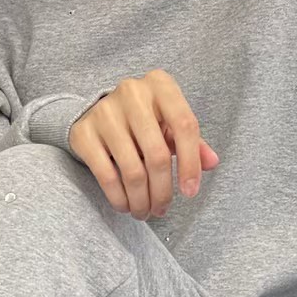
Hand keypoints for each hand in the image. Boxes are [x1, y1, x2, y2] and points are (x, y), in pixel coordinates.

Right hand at [68, 69, 219, 220]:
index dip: (191, 164)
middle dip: (162, 191)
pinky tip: (126, 206)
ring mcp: (105, 112)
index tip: (190, 192)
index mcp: (160, 85)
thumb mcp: (170, 124)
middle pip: (158, 155)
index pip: (185, 126)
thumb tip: (212, 163)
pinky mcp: (84, 132)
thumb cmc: (144, 120)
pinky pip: (106, 175)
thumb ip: (194, 142)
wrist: (97, 112)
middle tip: (162, 209)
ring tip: (145, 212)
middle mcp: (132, 93)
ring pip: (132, 170)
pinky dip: (119, 198)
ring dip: (141, 200)